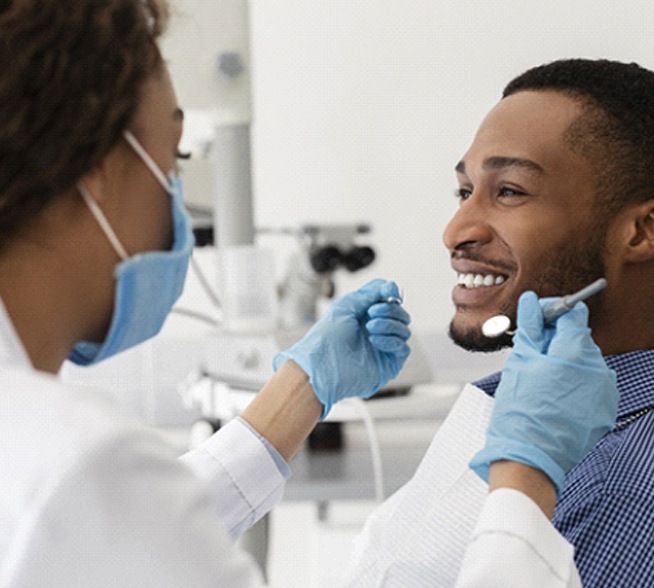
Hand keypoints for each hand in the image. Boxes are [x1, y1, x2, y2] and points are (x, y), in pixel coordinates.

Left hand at [273, 279, 410, 417]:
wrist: (321, 365)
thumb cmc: (327, 337)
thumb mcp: (346, 305)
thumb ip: (370, 293)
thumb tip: (392, 287)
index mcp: (365, 315)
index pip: (388, 299)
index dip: (391, 293)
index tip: (389, 291)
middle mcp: (376, 330)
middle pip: (400, 313)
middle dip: (389, 309)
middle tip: (372, 312)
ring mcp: (383, 347)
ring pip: (404, 329)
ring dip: (388, 324)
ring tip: (369, 328)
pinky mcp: (389, 364)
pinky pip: (403, 347)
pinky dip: (391, 340)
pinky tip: (374, 340)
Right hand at [469, 290, 618, 494]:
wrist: (529, 458)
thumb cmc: (520, 411)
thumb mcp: (520, 362)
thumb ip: (531, 327)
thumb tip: (532, 301)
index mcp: (577, 353)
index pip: (573, 313)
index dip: (552, 311)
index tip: (536, 318)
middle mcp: (600, 370)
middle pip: (578, 339)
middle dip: (555, 340)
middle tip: (530, 352)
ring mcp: (605, 393)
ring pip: (583, 363)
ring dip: (563, 363)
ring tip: (538, 380)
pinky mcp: (604, 412)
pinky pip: (589, 386)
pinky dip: (572, 385)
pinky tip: (551, 397)